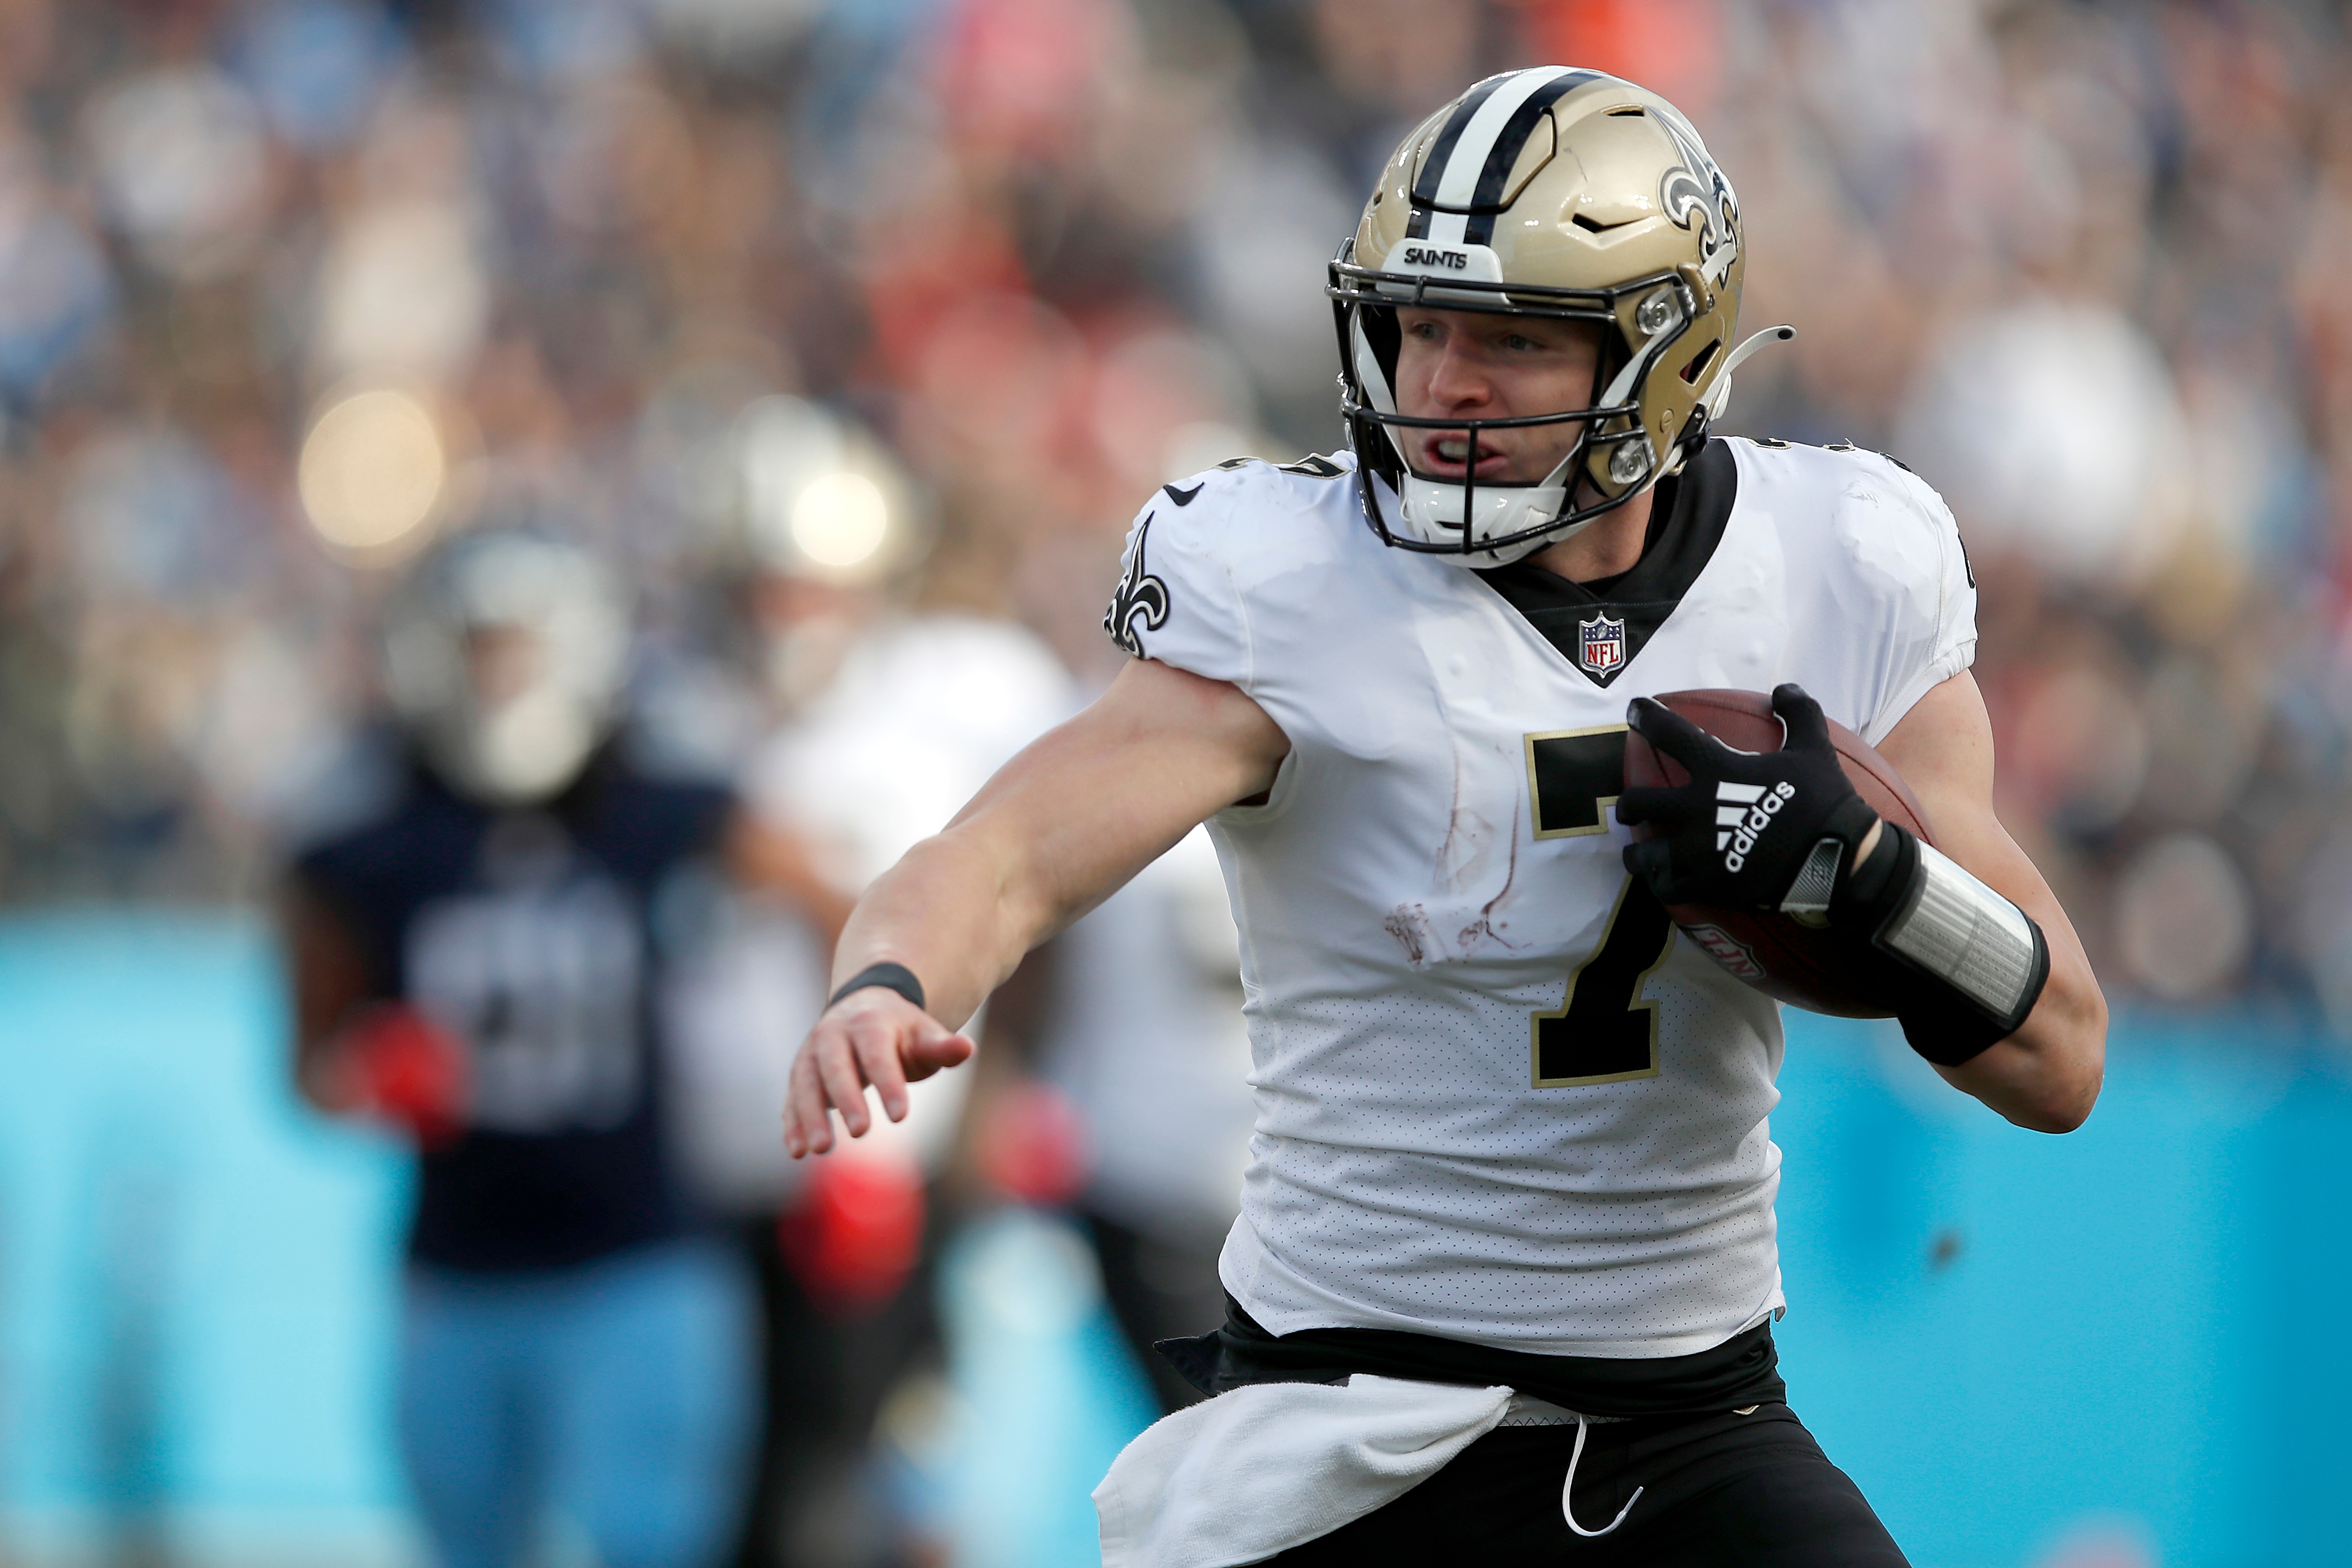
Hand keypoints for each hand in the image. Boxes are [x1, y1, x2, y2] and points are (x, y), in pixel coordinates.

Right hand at [784, 988, 974, 1157]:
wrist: (864, 1008)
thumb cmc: (901, 1033)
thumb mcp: (924, 1035)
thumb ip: (942, 1047)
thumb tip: (967, 1047)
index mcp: (870, 1023)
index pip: (878, 1054)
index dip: (889, 1083)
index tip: (901, 1116)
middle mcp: (834, 1033)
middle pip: (836, 1065)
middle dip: (847, 1099)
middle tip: (862, 1132)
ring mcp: (812, 1052)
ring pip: (806, 1082)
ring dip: (810, 1115)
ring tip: (820, 1149)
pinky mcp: (800, 1072)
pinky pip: (791, 1096)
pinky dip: (791, 1122)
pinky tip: (796, 1151)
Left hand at [1616, 683, 1878, 909]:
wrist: (1838, 859)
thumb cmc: (1825, 801)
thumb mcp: (1815, 747)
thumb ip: (1799, 712)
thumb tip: (1785, 689)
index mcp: (1718, 771)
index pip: (1669, 734)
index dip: (1646, 717)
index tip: (1634, 710)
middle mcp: (1697, 810)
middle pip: (1638, 802)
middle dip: (1628, 804)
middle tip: (1630, 806)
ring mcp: (1699, 852)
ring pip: (1644, 853)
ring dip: (1637, 851)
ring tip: (1639, 851)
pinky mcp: (1707, 886)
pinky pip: (1667, 888)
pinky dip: (1660, 883)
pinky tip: (1661, 880)